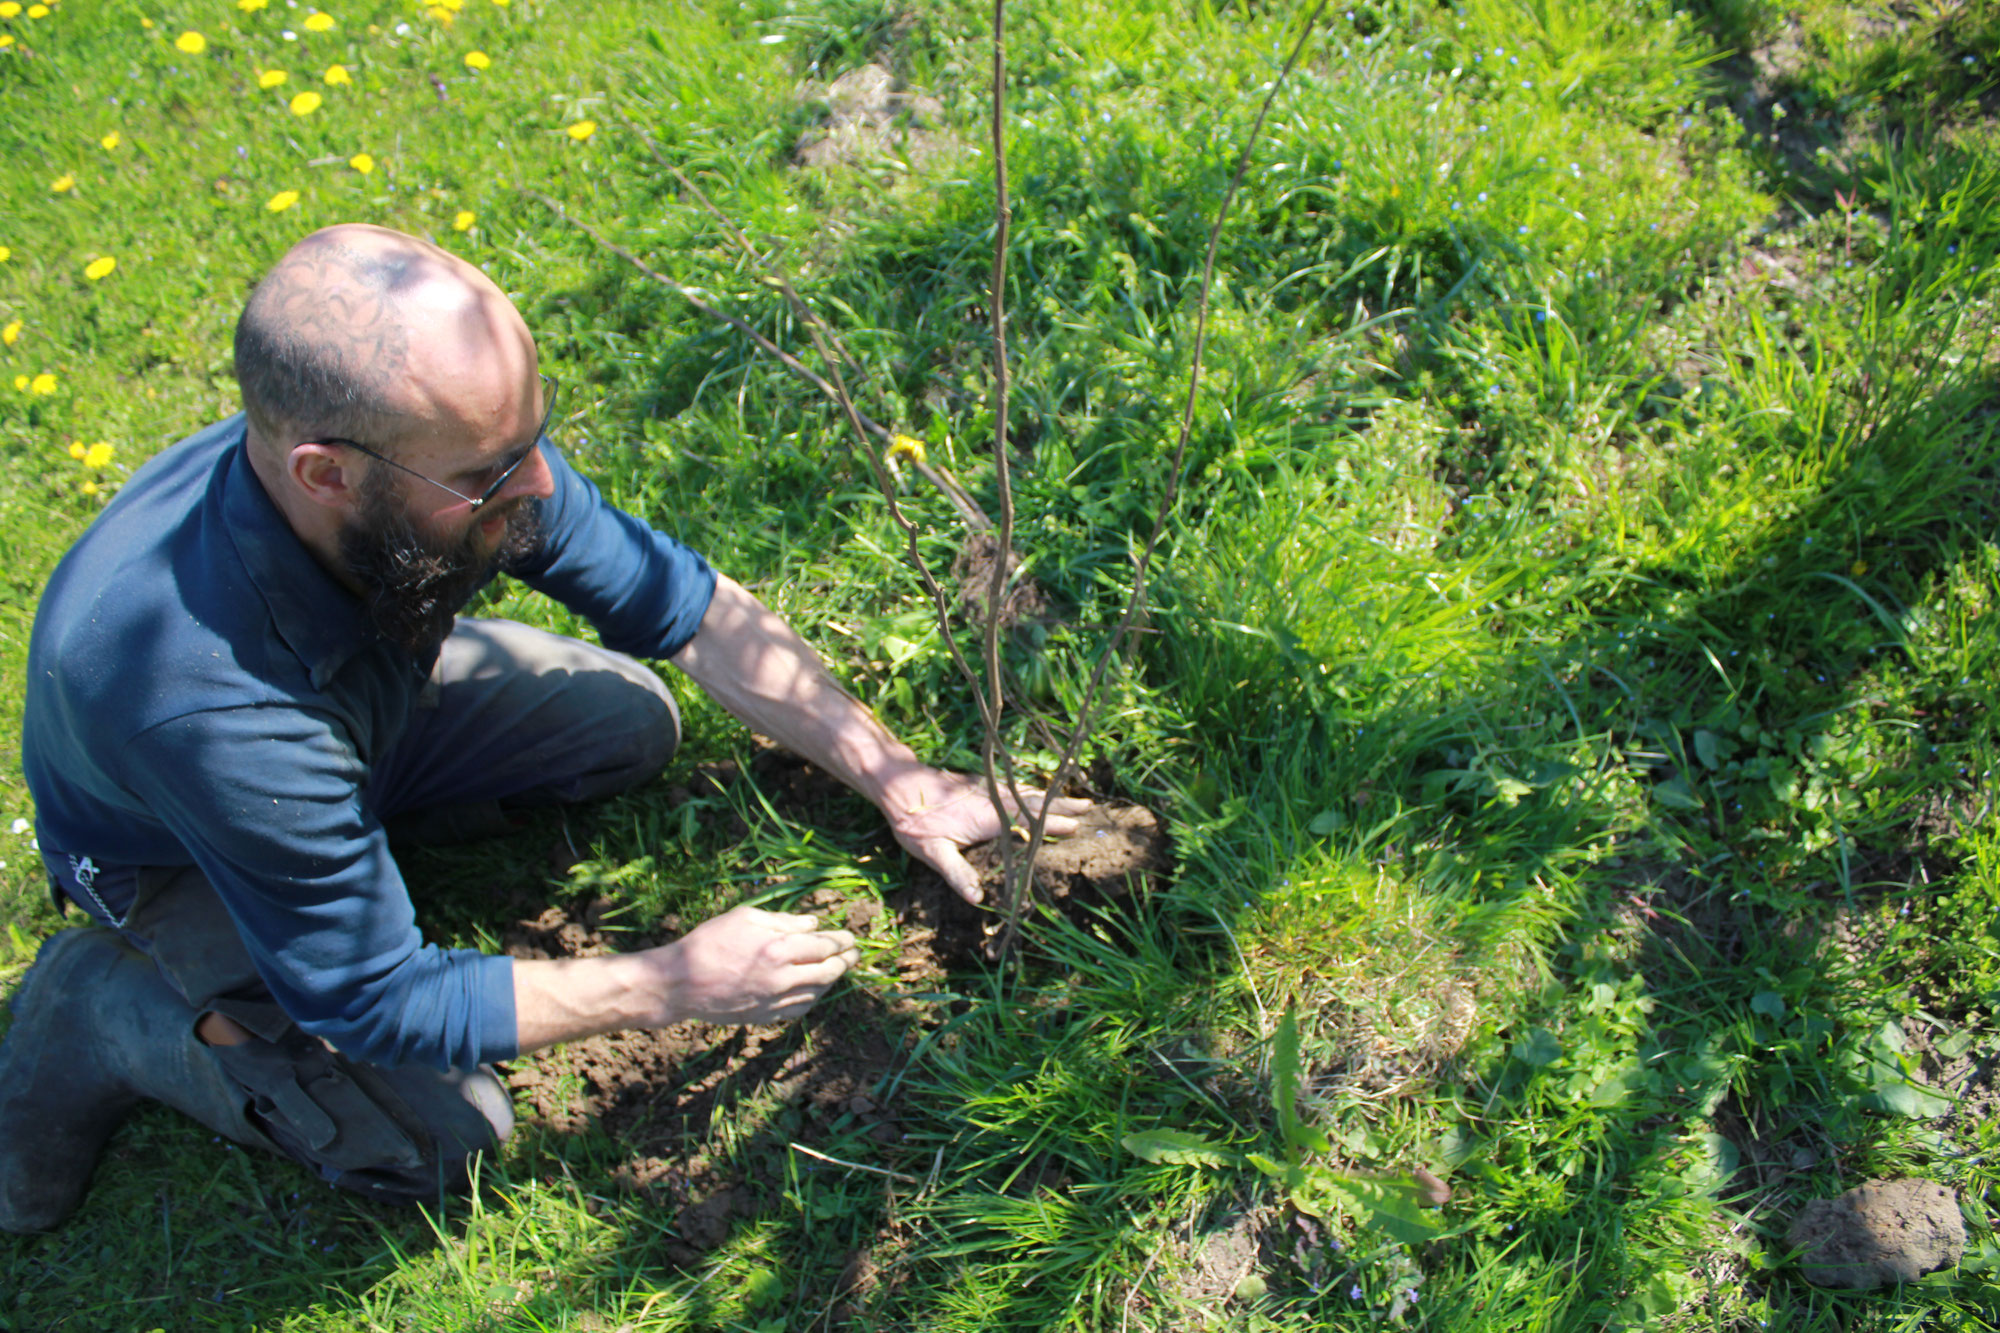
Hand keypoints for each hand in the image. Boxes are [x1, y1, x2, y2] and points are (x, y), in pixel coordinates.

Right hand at [653, 905, 857, 1025]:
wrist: (680, 982)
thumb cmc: (708, 942)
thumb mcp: (745, 918)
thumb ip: (783, 920)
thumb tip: (813, 924)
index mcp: (778, 949)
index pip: (824, 946)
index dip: (841, 942)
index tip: (850, 938)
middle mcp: (782, 978)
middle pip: (828, 972)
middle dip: (845, 962)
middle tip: (854, 954)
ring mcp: (774, 1001)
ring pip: (817, 992)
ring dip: (831, 981)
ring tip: (837, 969)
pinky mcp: (765, 1016)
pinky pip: (799, 1009)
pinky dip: (812, 998)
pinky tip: (814, 989)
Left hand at [887, 768, 1092, 904]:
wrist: (896, 785)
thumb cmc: (913, 821)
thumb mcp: (932, 852)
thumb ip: (956, 873)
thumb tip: (977, 898)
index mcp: (987, 817)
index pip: (1027, 821)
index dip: (1052, 824)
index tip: (1077, 826)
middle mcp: (992, 799)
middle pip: (1034, 802)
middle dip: (1062, 806)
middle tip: (1091, 808)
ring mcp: (987, 788)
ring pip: (1026, 791)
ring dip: (1051, 796)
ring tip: (1076, 798)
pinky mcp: (980, 782)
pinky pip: (1014, 785)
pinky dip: (1032, 788)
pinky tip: (1037, 791)